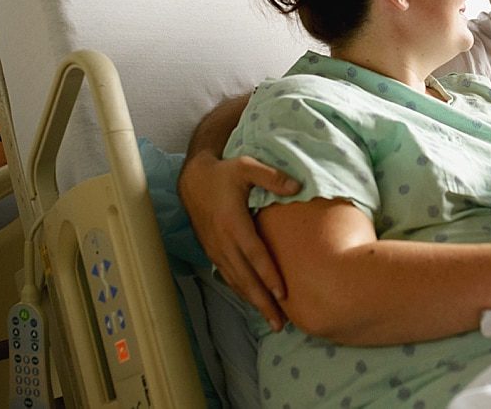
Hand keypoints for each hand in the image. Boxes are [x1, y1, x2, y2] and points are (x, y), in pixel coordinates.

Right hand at [177, 151, 300, 330]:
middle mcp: (222, 241)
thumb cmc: (224, 173)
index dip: (267, 274)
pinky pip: (228, 276)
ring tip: (272, 320)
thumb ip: (272, 177)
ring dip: (253, 301)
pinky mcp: (212, 252)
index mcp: (233, 222)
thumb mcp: (247, 166)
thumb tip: (298, 187)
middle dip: (262, 301)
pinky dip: (242, 291)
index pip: (253, 254)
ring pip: (235, 281)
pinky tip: (254, 302)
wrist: (192, 180)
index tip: (282, 293)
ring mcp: (215, 249)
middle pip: (245, 277)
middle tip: (280, 323)